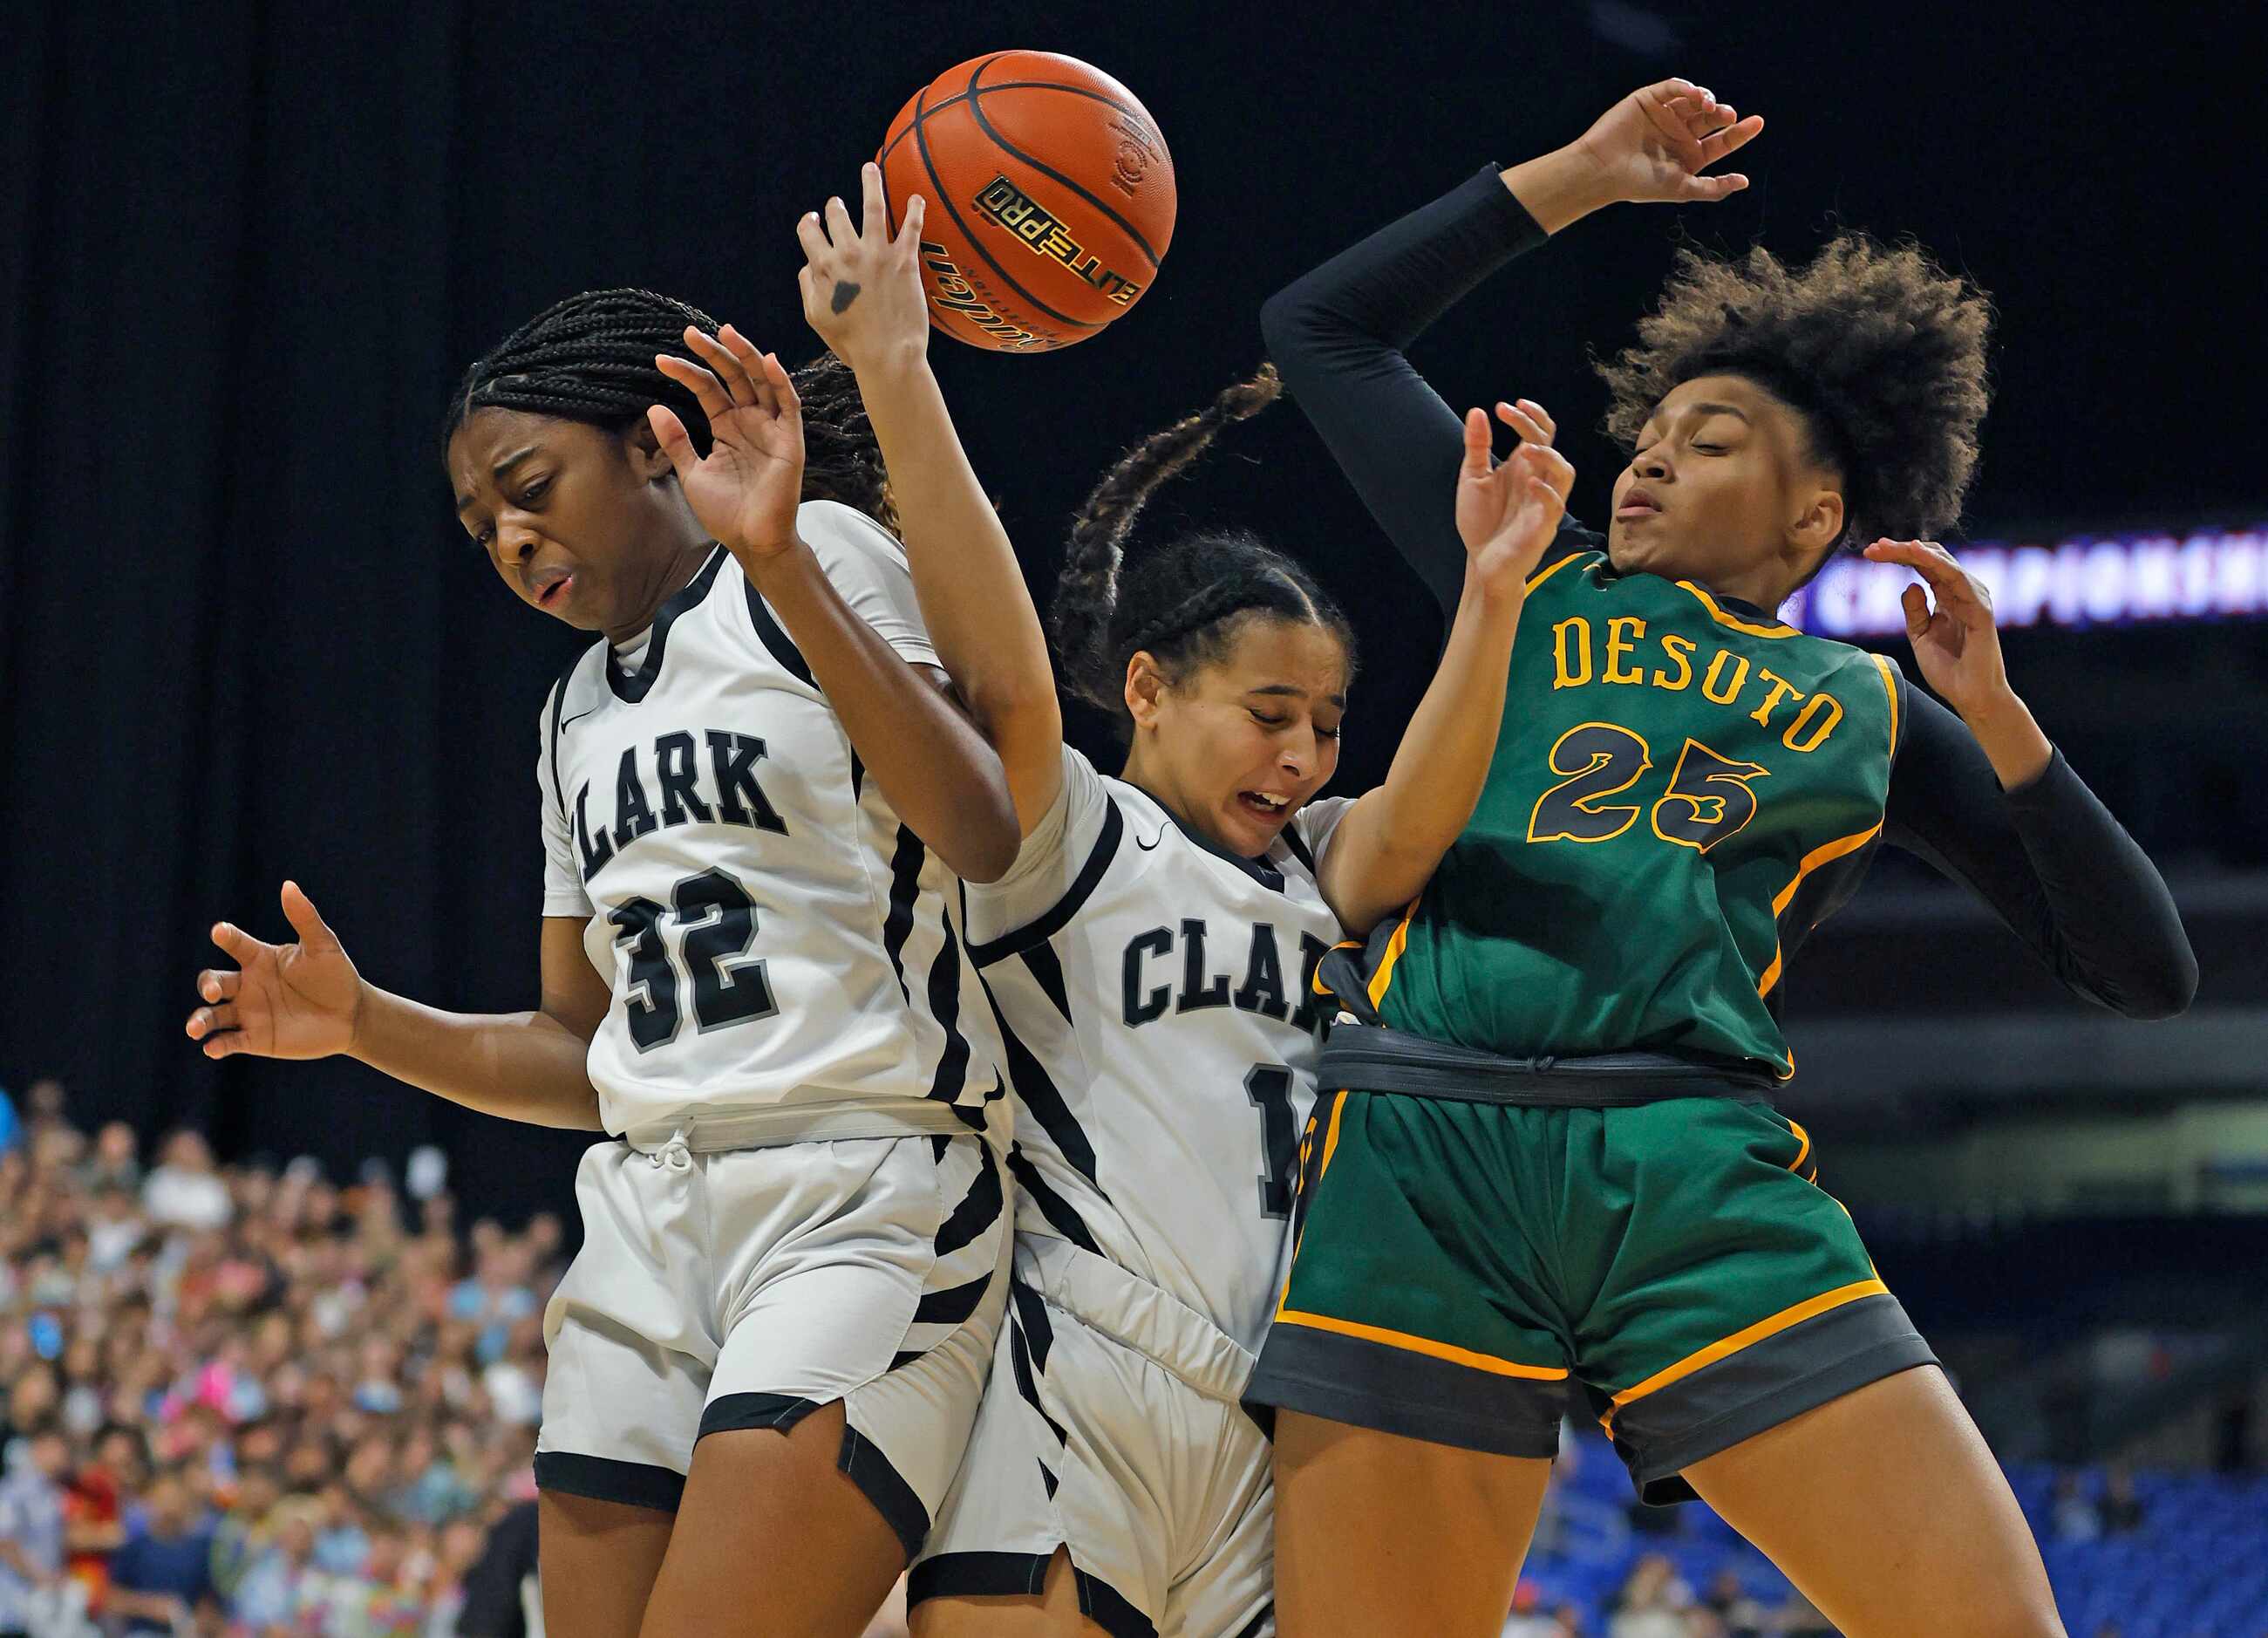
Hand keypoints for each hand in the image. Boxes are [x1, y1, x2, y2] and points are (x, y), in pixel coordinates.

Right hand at [186, 882, 362, 1060]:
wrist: (351, 1015)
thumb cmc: (336, 975)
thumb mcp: (323, 946)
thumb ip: (305, 918)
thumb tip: (289, 885)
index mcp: (259, 958)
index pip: (235, 943)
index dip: (225, 936)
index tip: (220, 932)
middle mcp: (247, 984)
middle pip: (212, 981)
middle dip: (208, 985)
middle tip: (215, 990)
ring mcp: (249, 1012)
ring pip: (212, 1015)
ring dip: (200, 1021)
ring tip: (195, 1029)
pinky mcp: (256, 1038)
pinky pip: (229, 1042)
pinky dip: (218, 1045)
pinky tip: (213, 1048)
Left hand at [650, 325, 805, 560]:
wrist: (752, 540)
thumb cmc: (725, 512)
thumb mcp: (692, 473)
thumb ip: (676, 441)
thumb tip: (655, 407)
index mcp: (727, 426)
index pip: (708, 388)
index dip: (687, 373)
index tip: (661, 361)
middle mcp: (750, 421)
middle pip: (734, 376)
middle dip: (714, 353)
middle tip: (689, 333)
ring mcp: (771, 428)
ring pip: (761, 381)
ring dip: (746, 356)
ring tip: (726, 332)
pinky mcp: (789, 440)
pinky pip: (789, 405)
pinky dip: (780, 382)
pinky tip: (767, 361)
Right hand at [797, 162, 931, 371]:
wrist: (887, 355)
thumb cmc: (852, 343)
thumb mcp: (816, 318)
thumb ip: (808, 286)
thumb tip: (807, 264)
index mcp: (824, 267)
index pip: (809, 231)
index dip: (810, 223)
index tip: (814, 220)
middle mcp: (848, 254)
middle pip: (837, 215)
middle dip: (835, 207)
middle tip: (838, 205)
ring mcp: (877, 254)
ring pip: (872, 206)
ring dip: (870, 183)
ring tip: (870, 168)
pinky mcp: (905, 260)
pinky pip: (911, 226)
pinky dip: (915, 208)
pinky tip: (917, 197)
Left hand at [1456, 399, 1575, 593]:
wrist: (1482, 563)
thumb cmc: (1481, 521)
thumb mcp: (1473, 479)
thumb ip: (1477, 447)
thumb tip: (1478, 411)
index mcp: (1523, 467)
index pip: (1539, 433)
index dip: (1528, 416)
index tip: (1503, 407)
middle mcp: (1537, 480)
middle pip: (1550, 444)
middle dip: (1535, 425)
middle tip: (1512, 413)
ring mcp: (1543, 502)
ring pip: (1564, 472)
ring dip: (1548, 456)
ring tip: (1524, 449)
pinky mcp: (1543, 526)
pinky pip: (1556, 504)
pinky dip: (1546, 492)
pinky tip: (1529, 484)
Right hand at [1568, 78, 1763, 207]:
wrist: (1603, 171)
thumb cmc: (1640, 184)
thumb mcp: (1682, 189)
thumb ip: (1713, 188)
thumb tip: (1744, 182)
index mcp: (1689, 156)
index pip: (1722, 141)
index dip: (1740, 132)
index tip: (1757, 123)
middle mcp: (1679, 134)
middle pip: (1712, 118)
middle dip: (1723, 114)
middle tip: (1729, 117)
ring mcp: (1665, 115)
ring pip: (1694, 100)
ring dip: (1707, 99)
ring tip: (1710, 107)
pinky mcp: (1649, 99)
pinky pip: (1673, 87)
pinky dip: (1686, 87)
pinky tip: (1694, 96)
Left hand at [1863, 539, 2014, 717]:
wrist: (1970, 695)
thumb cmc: (1948, 669)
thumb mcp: (1920, 636)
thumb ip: (1914, 611)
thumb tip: (1909, 585)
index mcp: (1948, 596)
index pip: (1924, 567)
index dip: (1900, 556)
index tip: (1872, 551)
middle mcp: (1962, 592)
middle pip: (1933, 559)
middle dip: (1902, 550)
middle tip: (1874, 547)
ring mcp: (1973, 598)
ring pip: (1943, 563)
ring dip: (1915, 552)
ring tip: (1889, 547)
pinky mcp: (1980, 608)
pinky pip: (1957, 579)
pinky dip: (1937, 563)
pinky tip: (1918, 554)